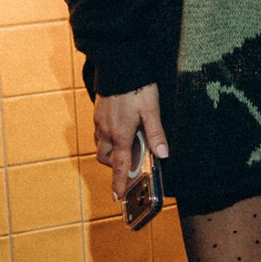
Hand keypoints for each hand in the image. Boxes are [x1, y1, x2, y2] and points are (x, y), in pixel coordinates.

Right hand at [93, 84, 168, 202]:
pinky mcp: (98, 112)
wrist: (118, 65)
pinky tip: (118, 130)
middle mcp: (106, 130)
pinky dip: (106, 138)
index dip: (119, 182)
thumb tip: (163, 155)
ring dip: (110, 152)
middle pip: (106, 158)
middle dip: (115, 166)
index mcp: (121, 134)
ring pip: (100, 145)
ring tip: (125, 147)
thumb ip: (156, 134)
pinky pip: (99, 132)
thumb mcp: (152, 110)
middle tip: (129, 164)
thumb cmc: (137, 87)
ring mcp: (100, 121)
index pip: (120, 166)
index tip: (117, 196)